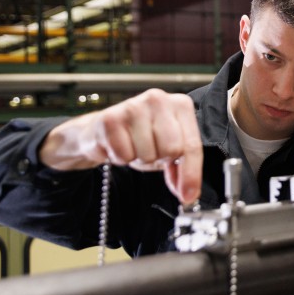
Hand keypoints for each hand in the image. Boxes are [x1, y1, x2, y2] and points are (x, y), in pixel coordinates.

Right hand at [39, 89, 202, 204]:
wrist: (101, 130)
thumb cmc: (139, 138)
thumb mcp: (166, 150)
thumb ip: (181, 169)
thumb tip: (188, 193)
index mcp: (180, 105)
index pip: (192, 145)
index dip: (191, 174)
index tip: (189, 195)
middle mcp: (159, 99)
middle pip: (171, 149)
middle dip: (160, 159)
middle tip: (150, 151)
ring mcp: (134, 106)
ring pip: (148, 153)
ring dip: (139, 158)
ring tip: (133, 146)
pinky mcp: (110, 118)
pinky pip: (124, 155)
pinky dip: (121, 158)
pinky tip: (118, 145)